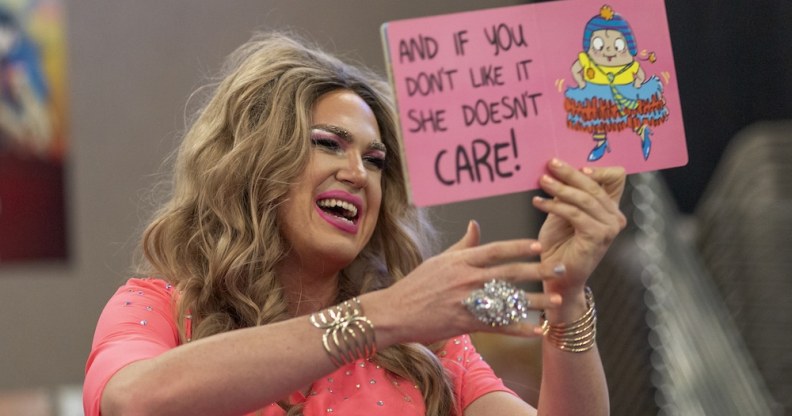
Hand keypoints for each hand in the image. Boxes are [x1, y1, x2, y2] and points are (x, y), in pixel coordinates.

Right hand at [370, 221, 560, 345]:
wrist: (396, 312)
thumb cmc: (417, 285)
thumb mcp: (439, 260)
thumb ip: (462, 245)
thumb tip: (475, 225)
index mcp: (462, 261)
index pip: (497, 250)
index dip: (520, 247)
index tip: (540, 247)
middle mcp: (467, 279)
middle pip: (510, 273)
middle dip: (539, 272)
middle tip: (561, 270)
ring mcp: (468, 301)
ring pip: (509, 300)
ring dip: (536, 301)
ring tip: (557, 301)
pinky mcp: (466, 323)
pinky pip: (498, 326)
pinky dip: (519, 328)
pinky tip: (537, 330)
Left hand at [532, 159, 626, 296]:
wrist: (558, 276)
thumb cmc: (559, 245)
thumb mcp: (562, 213)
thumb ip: (566, 194)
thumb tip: (556, 170)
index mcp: (610, 209)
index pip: (614, 178)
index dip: (598, 168)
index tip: (574, 164)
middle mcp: (615, 217)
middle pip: (595, 186)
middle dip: (570, 173)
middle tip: (551, 164)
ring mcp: (609, 228)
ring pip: (584, 199)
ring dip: (560, 188)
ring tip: (542, 181)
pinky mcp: (597, 237)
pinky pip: (574, 214)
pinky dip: (554, 205)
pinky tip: (538, 202)